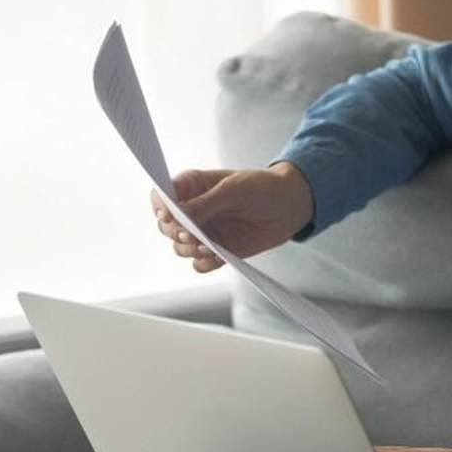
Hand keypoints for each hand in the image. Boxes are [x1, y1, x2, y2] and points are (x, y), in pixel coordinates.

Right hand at [151, 162, 313, 272]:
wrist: (291, 206)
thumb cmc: (264, 187)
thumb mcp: (235, 189)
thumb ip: (206, 203)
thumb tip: (179, 216)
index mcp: (193, 187)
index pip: (162, 195)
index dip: (159, 206)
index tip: (167, 215)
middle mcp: (194, 210)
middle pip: (166, 226)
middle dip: (173, 232)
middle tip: (189, 235)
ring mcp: (205, 232)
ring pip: (179, 248)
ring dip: (188, 250)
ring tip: (208, 246)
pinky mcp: (218, 250)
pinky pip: (199, 264)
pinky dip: (203, 263)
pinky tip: (216, 256)